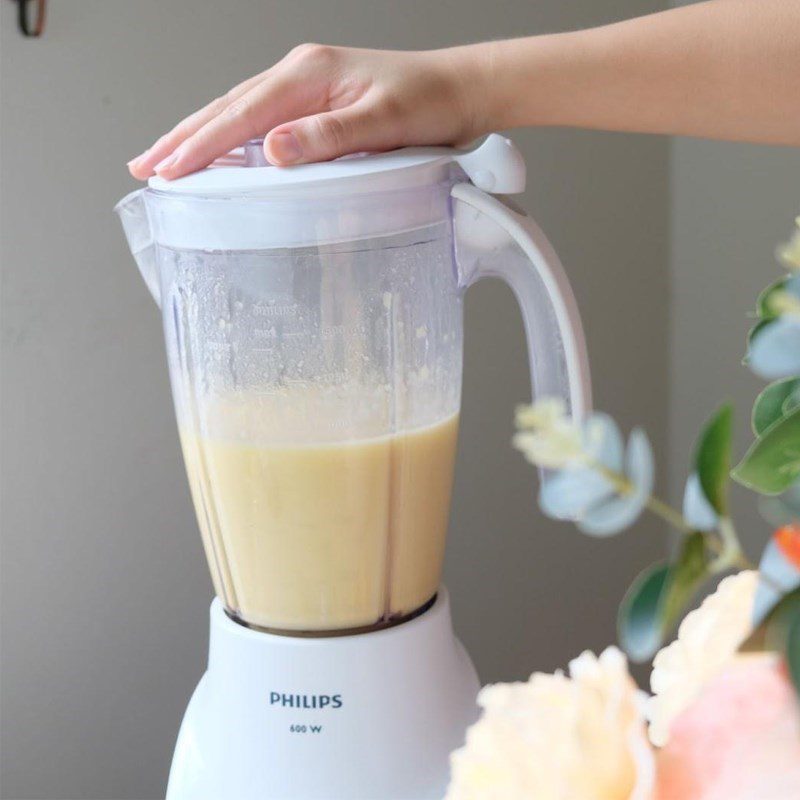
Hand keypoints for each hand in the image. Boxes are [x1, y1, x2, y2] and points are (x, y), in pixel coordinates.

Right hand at [128, 44, 491, 180]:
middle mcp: (301, 76)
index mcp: (309, 75)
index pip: (242, 114)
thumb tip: (273, 150)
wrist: (459, 91)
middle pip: (227, 108)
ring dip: (200, 136)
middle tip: (146, 167)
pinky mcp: (315, 103)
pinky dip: (232, 137)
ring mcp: (306, 88)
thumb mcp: (384, 122)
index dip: (202, 145)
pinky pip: (261, 119)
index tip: (169, 171)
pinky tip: (220, 153)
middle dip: (183, 139)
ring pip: (238, 112)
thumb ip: (330, 136)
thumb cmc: (430, 103)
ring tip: (167, 159)